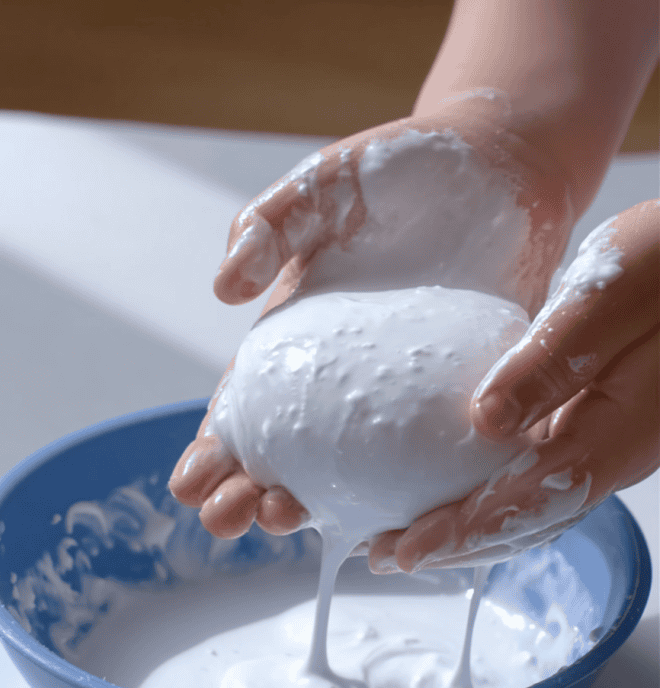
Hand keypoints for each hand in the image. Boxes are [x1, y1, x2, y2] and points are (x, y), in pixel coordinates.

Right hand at [170, 95, 572, 539]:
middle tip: (230, 520)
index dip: (215, 447)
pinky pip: (429, 454)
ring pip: (349, 466)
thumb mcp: (320, 186)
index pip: (245, 404)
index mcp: (294, 335)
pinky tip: (389, 518)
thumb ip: (267, 225)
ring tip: (286, 522)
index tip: (189, 487)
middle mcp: (340, 377)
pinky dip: (406, 490)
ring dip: (313, 501)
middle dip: (249, 491)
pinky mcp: (457, 394)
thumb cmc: (399, 170)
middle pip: (286, 450)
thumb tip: (224, 289)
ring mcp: (399, 392)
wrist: (498, 165)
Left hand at [369, 200, 659, 571]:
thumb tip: (487, 417)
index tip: (406, 549)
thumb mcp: (613, 295)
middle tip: (386, 553)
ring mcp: (603, 439)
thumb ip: (556, 359)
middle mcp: (611, 452)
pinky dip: (488, 488)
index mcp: (617, 433)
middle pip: (525, 522)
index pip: (530, 503)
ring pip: (529, 504)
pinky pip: (535, 473)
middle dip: (454, 544)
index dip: (465, 531)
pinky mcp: (593, 420)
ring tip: (407, 532)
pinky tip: (453, 479)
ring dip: (468, 523)